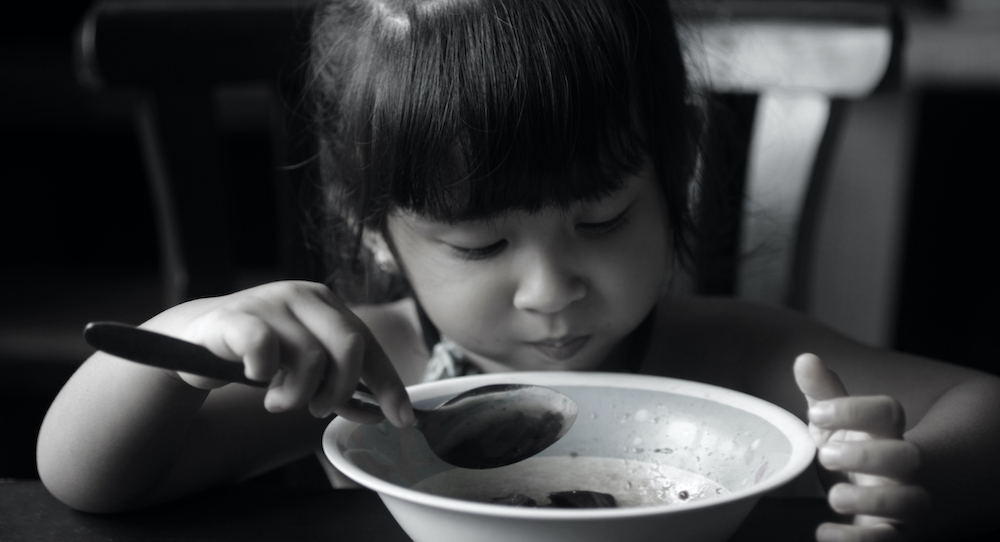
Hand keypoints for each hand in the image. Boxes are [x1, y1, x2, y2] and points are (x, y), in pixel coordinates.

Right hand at [142, 281, 413, 426]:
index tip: (402, 419)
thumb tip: (383, 413)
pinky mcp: (236, 317)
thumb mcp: (305, 370)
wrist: (195, 338)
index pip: (369, 345)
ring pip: (311, 357)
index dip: (389, 385)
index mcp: (327, 304)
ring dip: (296, 395)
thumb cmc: (258, 355)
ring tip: (276, 400)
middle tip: (316, 408)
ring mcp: (270, 302)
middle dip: (340, 390)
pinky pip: (265, 348)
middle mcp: (303, 296)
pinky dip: (265, 374)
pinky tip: (256, 378)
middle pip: (350, 346)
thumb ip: (342, 387)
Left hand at [794, 353, 930, 541]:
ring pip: (910, 502)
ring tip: (834, 496)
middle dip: (868, 455)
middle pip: (907, 456)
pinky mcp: (895, 532)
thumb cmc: (853, 450)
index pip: (887, 412)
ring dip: (873, 500)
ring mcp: (903, 500)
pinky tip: (826, 533)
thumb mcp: (835, 422)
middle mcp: (902, 466)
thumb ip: (823, 392)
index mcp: (885, 432)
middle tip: (825, 454)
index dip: (854, 410)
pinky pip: (889, 540)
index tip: (817, 413)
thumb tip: (805, 358)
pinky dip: (859, 540)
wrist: (878, 494)